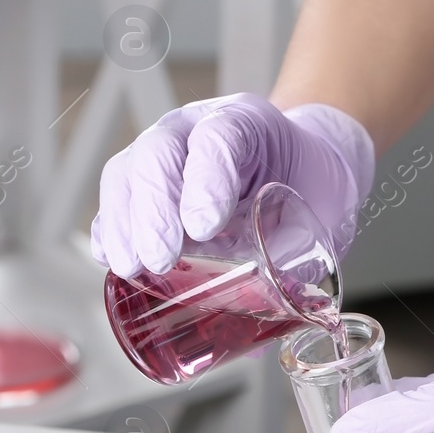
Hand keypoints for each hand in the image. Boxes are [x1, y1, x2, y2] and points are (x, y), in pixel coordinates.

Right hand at [91, 93, 374, 277]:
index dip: (207, 179)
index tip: (205, 227)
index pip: (219, 139)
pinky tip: (112, 258)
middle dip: (155, 209)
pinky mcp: (144, 184)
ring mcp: (164, 153)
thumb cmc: (311, 186)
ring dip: (124, 223)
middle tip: (161, 258)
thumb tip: (273, 309)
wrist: (305, 166)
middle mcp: (195, 128)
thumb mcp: (323, 210)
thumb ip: (301, 253)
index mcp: (247, 124)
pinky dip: (110, 229)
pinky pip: (116, 198)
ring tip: (131, 266)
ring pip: (128, 172)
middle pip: (159, 152)